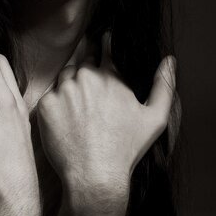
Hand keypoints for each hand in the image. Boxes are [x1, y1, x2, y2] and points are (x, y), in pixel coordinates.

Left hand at [36, 33, 175, 203]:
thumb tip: (170, 60)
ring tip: (79, 110)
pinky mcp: (46, 105)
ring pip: (64, 78)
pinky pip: (50, 97)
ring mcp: (63, 90)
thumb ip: (163, 85)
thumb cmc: (126, 149)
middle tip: (90, 93)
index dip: (104, 44)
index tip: (103, 40)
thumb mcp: (155, 117)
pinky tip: (66, 122)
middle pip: (82, 63)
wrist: (94, 175)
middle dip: (86, 71)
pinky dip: (56, 106)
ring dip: (70, 86)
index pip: (105, 49)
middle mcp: (85, 77)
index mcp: (111, 76)